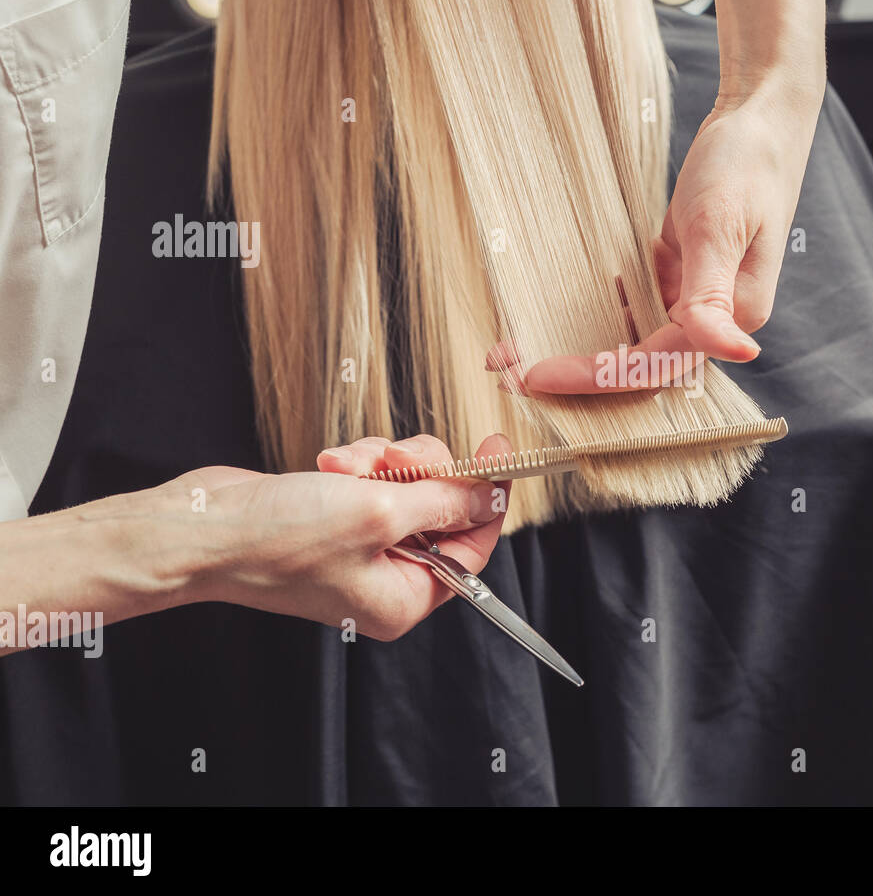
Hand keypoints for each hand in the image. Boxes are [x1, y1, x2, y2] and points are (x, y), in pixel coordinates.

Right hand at [170, 433, 510, 640]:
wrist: (201, 528)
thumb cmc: (279, 538)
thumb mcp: (379, 513)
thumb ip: (445, 502)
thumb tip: (492, 495)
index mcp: (404, 599)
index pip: (473, 547)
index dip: (488, 496)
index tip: (498, 448)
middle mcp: (386, 578)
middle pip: (441, 509)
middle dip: (420, 472)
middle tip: (396, 459)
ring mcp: (360, 547)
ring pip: (408, 485)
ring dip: (383, 463)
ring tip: (345, 466)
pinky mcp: (337, 517)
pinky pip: (374, 478)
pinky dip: (358, 463)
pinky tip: (329, 464)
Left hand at [510, 89, 819, 395]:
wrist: (761, 116)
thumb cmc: (747, 165)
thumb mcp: (718, 228)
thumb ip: (714, 296)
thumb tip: (738, 352)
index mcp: (729, 315)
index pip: (652, 366)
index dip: (592, 376)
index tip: (533, 376)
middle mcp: (713, 315)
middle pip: (636, 363)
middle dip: (574, 372)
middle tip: (507, 373)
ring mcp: (695, 294)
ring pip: (628, 337)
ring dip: (576, 344)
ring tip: (515, 347)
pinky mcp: (678, 271)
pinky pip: (630, 305)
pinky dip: (593, 310)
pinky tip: (549, 311)